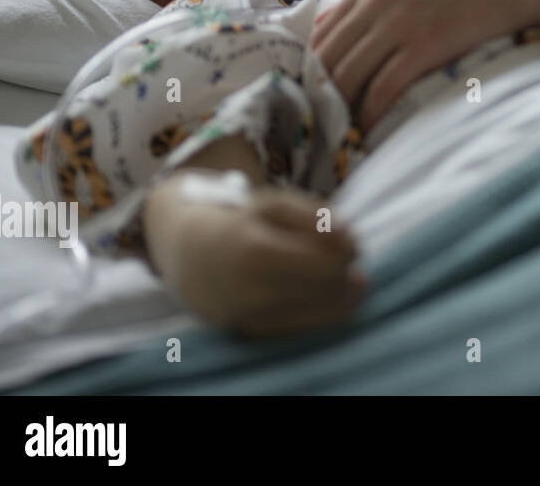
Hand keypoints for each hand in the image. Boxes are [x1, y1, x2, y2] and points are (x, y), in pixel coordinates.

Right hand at [148, 173, 365, 338]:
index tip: (351, 241)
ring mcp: (250, 319)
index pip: (327, 265)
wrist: (188, 253)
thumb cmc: (240, 222)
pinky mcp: (253, 334)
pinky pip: (304, 330)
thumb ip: (316, 217)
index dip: (350, 252)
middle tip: (345, 258)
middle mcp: (251, 293)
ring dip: (341, 295)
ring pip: (321, 316)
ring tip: (339, 276)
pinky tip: (322, 293)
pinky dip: (322, 312)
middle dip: (346, 274)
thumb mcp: (275, 204)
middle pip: (328, 291)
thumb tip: (351, 240)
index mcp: (256, 253)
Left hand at [309, 0, 539, 133]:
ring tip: (342, 125)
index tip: (316, 89)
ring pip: (348, 74)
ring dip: (340, 105)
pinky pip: (382, 88)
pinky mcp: (424, 46)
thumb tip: (344, 31)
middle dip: (319, 90)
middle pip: (327, 55)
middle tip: (323, 115)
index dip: (312, 65)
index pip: (322, 30)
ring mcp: (399, 22)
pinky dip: (369, 112)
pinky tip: (368, 126)